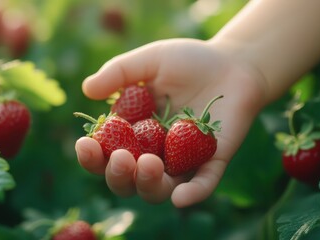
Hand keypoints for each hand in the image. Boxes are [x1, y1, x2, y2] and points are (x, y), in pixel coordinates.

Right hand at [75, 38, 266, 207]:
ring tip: (148, 164)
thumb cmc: (187, 62)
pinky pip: (202, 184)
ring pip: (159, 189)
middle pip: (128, 180)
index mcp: (132, 133)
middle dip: (118, 174)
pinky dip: (192, 194)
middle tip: (121, 157)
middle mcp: (152, 153)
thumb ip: (118, 73)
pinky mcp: (212, 162)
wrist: (233, 63)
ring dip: (148, 184)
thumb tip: (87, 90)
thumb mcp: (149, 61)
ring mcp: (182, 161)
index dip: (92, 155)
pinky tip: (182, 198)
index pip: (105, 154)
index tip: (86, 144)